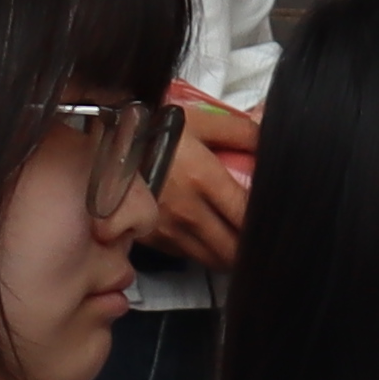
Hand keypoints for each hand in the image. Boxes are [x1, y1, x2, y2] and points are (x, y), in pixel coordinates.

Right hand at [146, 107, 260, 268]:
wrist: (104, 143)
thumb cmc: (154, 128)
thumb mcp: (199, 120)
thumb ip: (240, 131)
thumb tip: (269, 139)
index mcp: (204, 180)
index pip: (248, 218)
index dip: (265, 225)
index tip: (273, 222)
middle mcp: (188, 211)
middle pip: (233, 249)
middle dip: (250, 248)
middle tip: (259, 238)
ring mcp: (167, 228)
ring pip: (211, 258)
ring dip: (228, 255)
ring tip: (237, 244)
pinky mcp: (151, 237)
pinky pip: (185, 255)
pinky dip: (201, 252)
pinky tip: (207, 240)